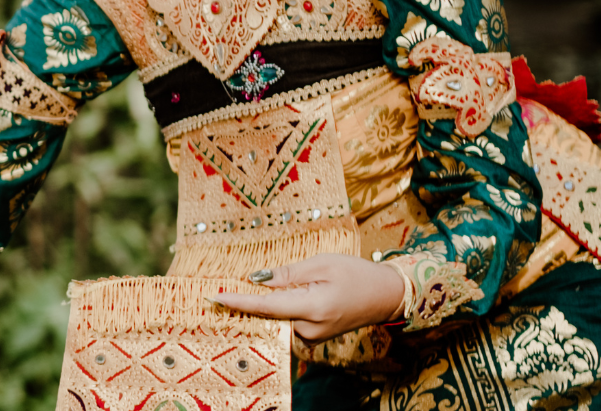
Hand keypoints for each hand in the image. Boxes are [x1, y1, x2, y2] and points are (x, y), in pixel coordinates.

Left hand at [209, 254, 404, 342]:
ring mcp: (311, 336)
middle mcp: (309, 329)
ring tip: (268, 286)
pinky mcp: (312, 336)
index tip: (214, 298)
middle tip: (222, 288)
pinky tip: (278, 294)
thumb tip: (257, 280)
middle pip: (268, 313)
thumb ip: (288, 274)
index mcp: (312, 308)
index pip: (266, 306)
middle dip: (248, 299)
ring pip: (277, 317)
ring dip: (266, 302)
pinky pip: (287, 320)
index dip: (238, 302)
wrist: (386, 296)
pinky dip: (279, 307)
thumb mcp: (322, 263)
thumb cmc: (357, 274)